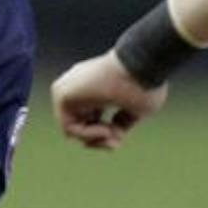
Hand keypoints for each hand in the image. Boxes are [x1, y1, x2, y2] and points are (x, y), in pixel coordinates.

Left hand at [51, 53, 168, 151]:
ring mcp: (69, 88)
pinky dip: (88, 135)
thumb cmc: (145, 84)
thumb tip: (111, 137)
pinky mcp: (61, 93)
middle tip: (116, 142)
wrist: (142, 66)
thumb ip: (122, 121)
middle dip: (98, 139)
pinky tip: (105, 128)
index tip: (120, 139)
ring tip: (112, 131)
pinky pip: (69, 128)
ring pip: (73, 129)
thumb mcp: (137, 109)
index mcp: (96, 86)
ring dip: (95, 138)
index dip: (106, 134)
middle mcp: (80, 86)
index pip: (92, 118)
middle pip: (80, 125)